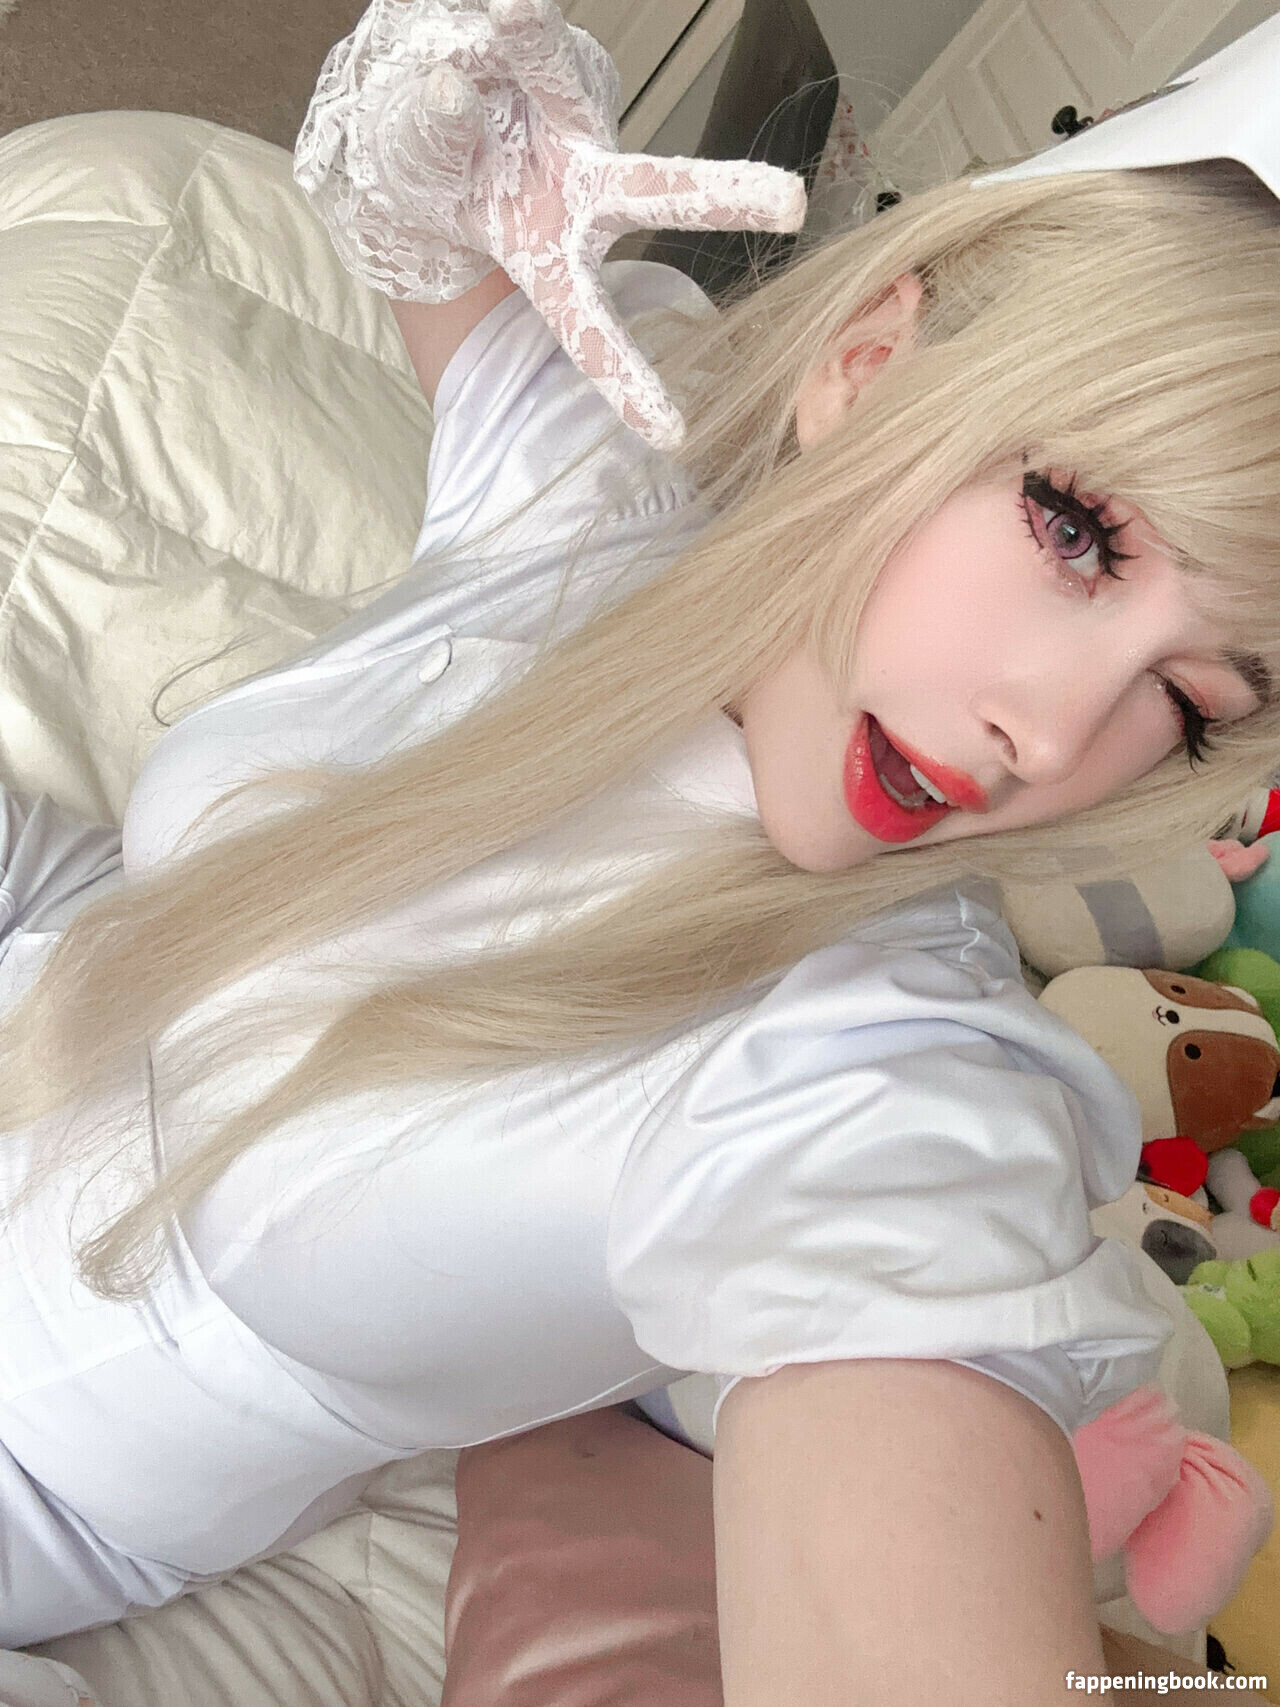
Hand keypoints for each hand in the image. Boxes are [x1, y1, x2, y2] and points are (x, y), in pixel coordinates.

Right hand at [294, 0, 807, 446]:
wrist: (416, 89)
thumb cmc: (430, 171)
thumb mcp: (413, 185)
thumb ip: (429, 144)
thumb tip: (446, 88)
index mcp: (547, 256)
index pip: (588, 328)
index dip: (625, 380)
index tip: (672, 435)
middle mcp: (577, 188)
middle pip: (652, 194)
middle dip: (720, 197)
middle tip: (791, 203)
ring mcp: (572, 118)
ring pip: (562, 80)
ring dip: (526, 49)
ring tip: (502, 21)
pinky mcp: (560, 57)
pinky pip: (528, 35)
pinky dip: (502, 29)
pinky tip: (493, 20)